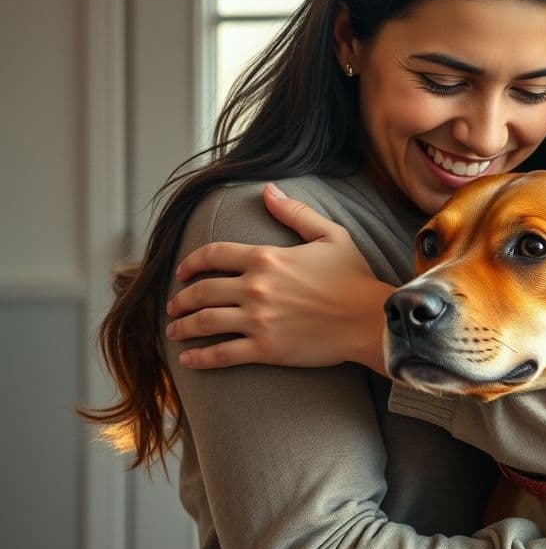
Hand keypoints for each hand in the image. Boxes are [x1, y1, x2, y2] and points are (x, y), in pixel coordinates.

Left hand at [166, 183, 393, 371]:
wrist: (369, 319)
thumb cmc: (354, 277)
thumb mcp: (329, 235)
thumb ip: (294, 213)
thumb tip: (268, 190)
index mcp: (267, 258)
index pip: (214, 255)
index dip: (191, 262)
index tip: (181, 271)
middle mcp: (256, 287)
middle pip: (202, 291)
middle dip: (181, 298)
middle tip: (173, 305)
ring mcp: (258, 320)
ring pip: (204, 323)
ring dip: (182, 327)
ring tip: (173, 331)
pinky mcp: (266, 349)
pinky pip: (222, 354)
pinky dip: (199, 358)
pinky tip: (187, 359)